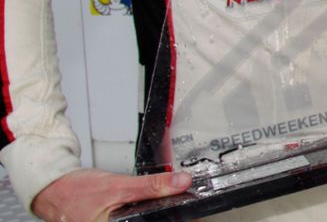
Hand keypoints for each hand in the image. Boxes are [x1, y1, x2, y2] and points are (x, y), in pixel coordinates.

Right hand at [33, 168, 190, 221]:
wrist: (55, 190)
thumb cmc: (77, 191)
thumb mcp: (119, 186)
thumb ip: (151, 186)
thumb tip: (181, 183)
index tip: (196, 217)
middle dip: (173, 220)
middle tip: (191, 215)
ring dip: (162, 219)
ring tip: (177, 213)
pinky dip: (149, 218)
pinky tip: (154, 214)